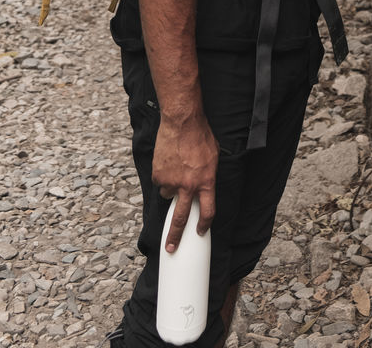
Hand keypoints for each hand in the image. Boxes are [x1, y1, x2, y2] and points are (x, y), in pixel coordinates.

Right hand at [152, 112, 218, 250]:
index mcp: (206, 182)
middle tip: (170, 248)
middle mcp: (189, 186)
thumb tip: (203, 187)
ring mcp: (172, 181)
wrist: (182, 122)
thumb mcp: (213, 158)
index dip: (204, 225)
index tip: (200, 232)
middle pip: (181, 219)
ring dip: (171, 186)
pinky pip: (160, 180)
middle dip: (174, 236)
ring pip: (169, 194)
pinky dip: (163, 175)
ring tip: (176, 167)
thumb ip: (207, 176)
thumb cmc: (201, 136)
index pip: (208, 212)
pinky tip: (168, 161)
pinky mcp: (158, 174)